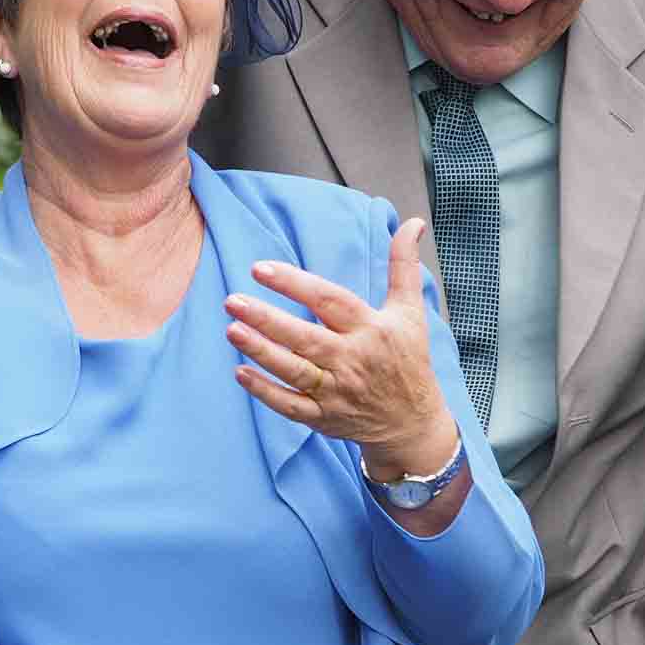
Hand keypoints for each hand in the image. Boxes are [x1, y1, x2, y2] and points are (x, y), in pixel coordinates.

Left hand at [224, 217, 454, 477]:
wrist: (412, 422)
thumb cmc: (407, 358)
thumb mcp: (410, 310)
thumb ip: (403, 265)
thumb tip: (413, 222)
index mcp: (371, 328)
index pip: (329, 301)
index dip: (295, 284)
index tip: (260, 269)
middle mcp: (353, 360)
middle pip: (305, 337)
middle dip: (267, 319)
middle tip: (232, 300)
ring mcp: (336, 391)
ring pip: (294, 370)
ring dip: (261, 351)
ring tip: (231, 329)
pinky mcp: (323, 417)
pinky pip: (290, 405)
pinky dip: (265, 392)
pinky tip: (240, 372)